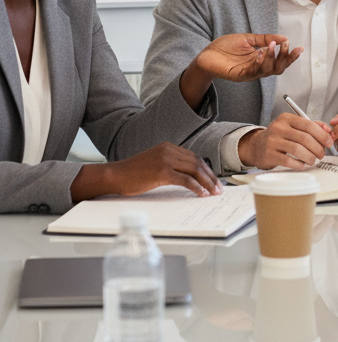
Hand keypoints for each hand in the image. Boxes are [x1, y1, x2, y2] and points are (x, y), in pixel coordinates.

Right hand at [71, 142, 221, 202]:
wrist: (114, 175)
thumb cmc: (132, 174)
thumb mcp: (154, 163)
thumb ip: (170, 165)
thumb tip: (188, 177)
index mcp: (168, 147)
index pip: (194, 157)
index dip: (206, 169)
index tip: (213, 180)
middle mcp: (169, 150)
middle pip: (197, 163)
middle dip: (210, 176)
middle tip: (218, 188)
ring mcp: (166, 160)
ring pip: (194, 170)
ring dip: (207, 182)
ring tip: (213, 193)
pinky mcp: (162, 172)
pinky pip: (185, 180)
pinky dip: (196, 187)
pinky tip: (201, 194)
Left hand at [178, 34, 302, 110]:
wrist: (206, 54)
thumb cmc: (224, 48)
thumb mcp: (248, 39)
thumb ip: (265, 39)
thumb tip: (283, 37)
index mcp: (261, 60)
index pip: (280, 61)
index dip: (290, 56)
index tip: (299, 48)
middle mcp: (258, 68)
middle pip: (278, 69)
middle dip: (286, 59)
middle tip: (288, 47)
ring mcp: (249, 72)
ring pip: (267, 71)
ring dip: (273, 58)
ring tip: (273, 46)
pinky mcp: (239, 75)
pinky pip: (253, 71)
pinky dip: (259, 62)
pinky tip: (261, 53)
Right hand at [236, 112, 333, 169]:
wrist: (256, 146)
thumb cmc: (280, 136)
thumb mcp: (293, 126)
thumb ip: (311, 126)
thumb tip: (329, 131)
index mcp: (286, 118)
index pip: (308, 124)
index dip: (322, 134)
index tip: (329, 142)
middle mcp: (278, 127)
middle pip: (304, 138)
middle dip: (317, 148)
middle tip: (322, 154)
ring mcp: (272, 141)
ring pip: (297, 149)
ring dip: (309, 157)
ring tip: (313, 160)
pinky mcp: (269, 154)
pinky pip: (288, 161)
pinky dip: (299, 164)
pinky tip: (303, 165)